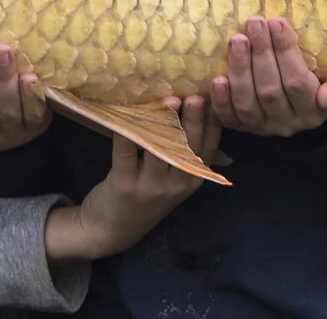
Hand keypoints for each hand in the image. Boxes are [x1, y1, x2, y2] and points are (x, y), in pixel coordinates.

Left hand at [43, 100, 218, 259]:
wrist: (110, 230)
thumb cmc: (146, 197)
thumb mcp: (175, 182)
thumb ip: (190, 155)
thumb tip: (214, 116)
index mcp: (193, 179)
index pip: (209, 146)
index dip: (213, 121)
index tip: (215, 95)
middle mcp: (177, 184)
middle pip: (189, 147)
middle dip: (194, 119)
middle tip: (195, 96)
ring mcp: (151, 186)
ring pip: (161, 148)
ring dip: (164, 123)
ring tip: (169, 101)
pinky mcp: (124, 184)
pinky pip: (126, 151)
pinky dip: (126, 131)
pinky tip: (126, 112)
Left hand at [207, 16, 326, 135]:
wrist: (317, 100)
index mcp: (316, 111)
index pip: (298, 83)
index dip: (285, 53)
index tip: (277, 21)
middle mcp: (289, 123)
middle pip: (270, 91)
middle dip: (260, 54)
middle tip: (253, 22)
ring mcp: (264, 127)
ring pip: (248, 104)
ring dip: (240, 71)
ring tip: (236, 40)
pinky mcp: (244, 127)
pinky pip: (230, 119)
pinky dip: (221, 101)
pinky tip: (217, 79)